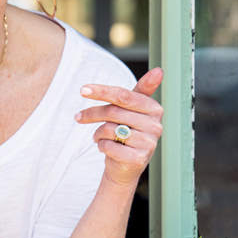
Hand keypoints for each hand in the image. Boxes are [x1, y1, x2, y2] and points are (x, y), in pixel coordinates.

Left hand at [74, 67, 163, 186]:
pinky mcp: (138, 159)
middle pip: (114, 111)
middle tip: (78, 117)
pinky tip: (105, 148)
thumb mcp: (132, 110)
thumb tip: (160, 70)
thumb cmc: (127, 133)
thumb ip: (140, 91)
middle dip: (92, 113)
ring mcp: (148, 143)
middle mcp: (155, 125)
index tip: (82, 89)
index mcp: (154, 109)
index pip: (123, 95)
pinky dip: (101, 146)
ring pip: (109, 129)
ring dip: (97, 133)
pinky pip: (108, 146)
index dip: (102, 91)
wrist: (125, 167)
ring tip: (99, 137)